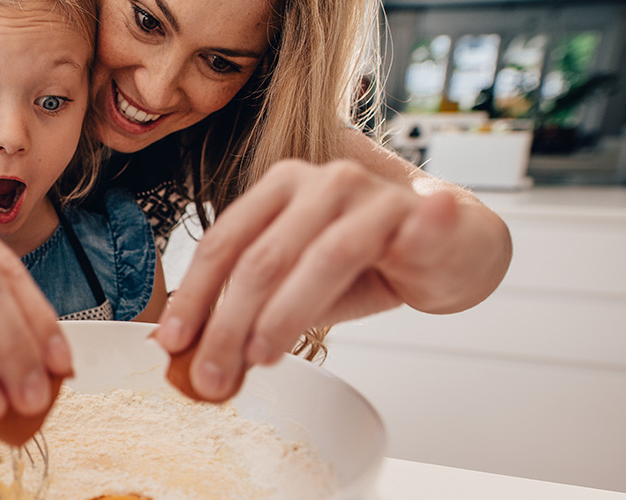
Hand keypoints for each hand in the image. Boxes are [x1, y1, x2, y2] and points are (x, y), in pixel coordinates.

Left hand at [154, 159, 508, 401]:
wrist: (456, 249)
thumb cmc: (372, 265)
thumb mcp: (300, 288)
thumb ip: (254, 311)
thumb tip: (195, 356)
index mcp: (279, 189)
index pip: (223, 243)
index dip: (193, 294)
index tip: (172, 341)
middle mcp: (318, 181)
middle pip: (259, 257)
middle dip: (228, 323)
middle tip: (212, 373)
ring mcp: (367, 192)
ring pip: (313, 258)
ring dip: (280, 315)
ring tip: (260, 358)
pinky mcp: (415, 212)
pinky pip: (378, 247)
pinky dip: (352, 282)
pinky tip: (351, 301)